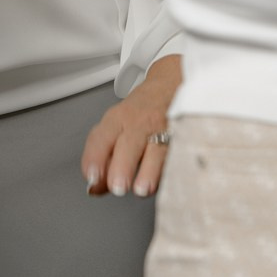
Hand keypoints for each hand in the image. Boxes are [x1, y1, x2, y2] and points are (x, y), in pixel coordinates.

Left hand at [81, 56, 181, 198]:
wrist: (170, 86)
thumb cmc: (140, 114)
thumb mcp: (115, 128)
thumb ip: (104, 159)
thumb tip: (94, 189)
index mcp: (118, 119)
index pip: (102, 137)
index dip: (96, 158)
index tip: (92, 177)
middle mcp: (140, 122)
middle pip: (129, 143)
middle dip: (122, 167)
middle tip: (118, 187)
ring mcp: (164, 128)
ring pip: (157, 149)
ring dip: (149, 172)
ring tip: (142, 189)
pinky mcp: (184, 135)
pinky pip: (179, 152)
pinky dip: (173, 169)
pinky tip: (168, 181)